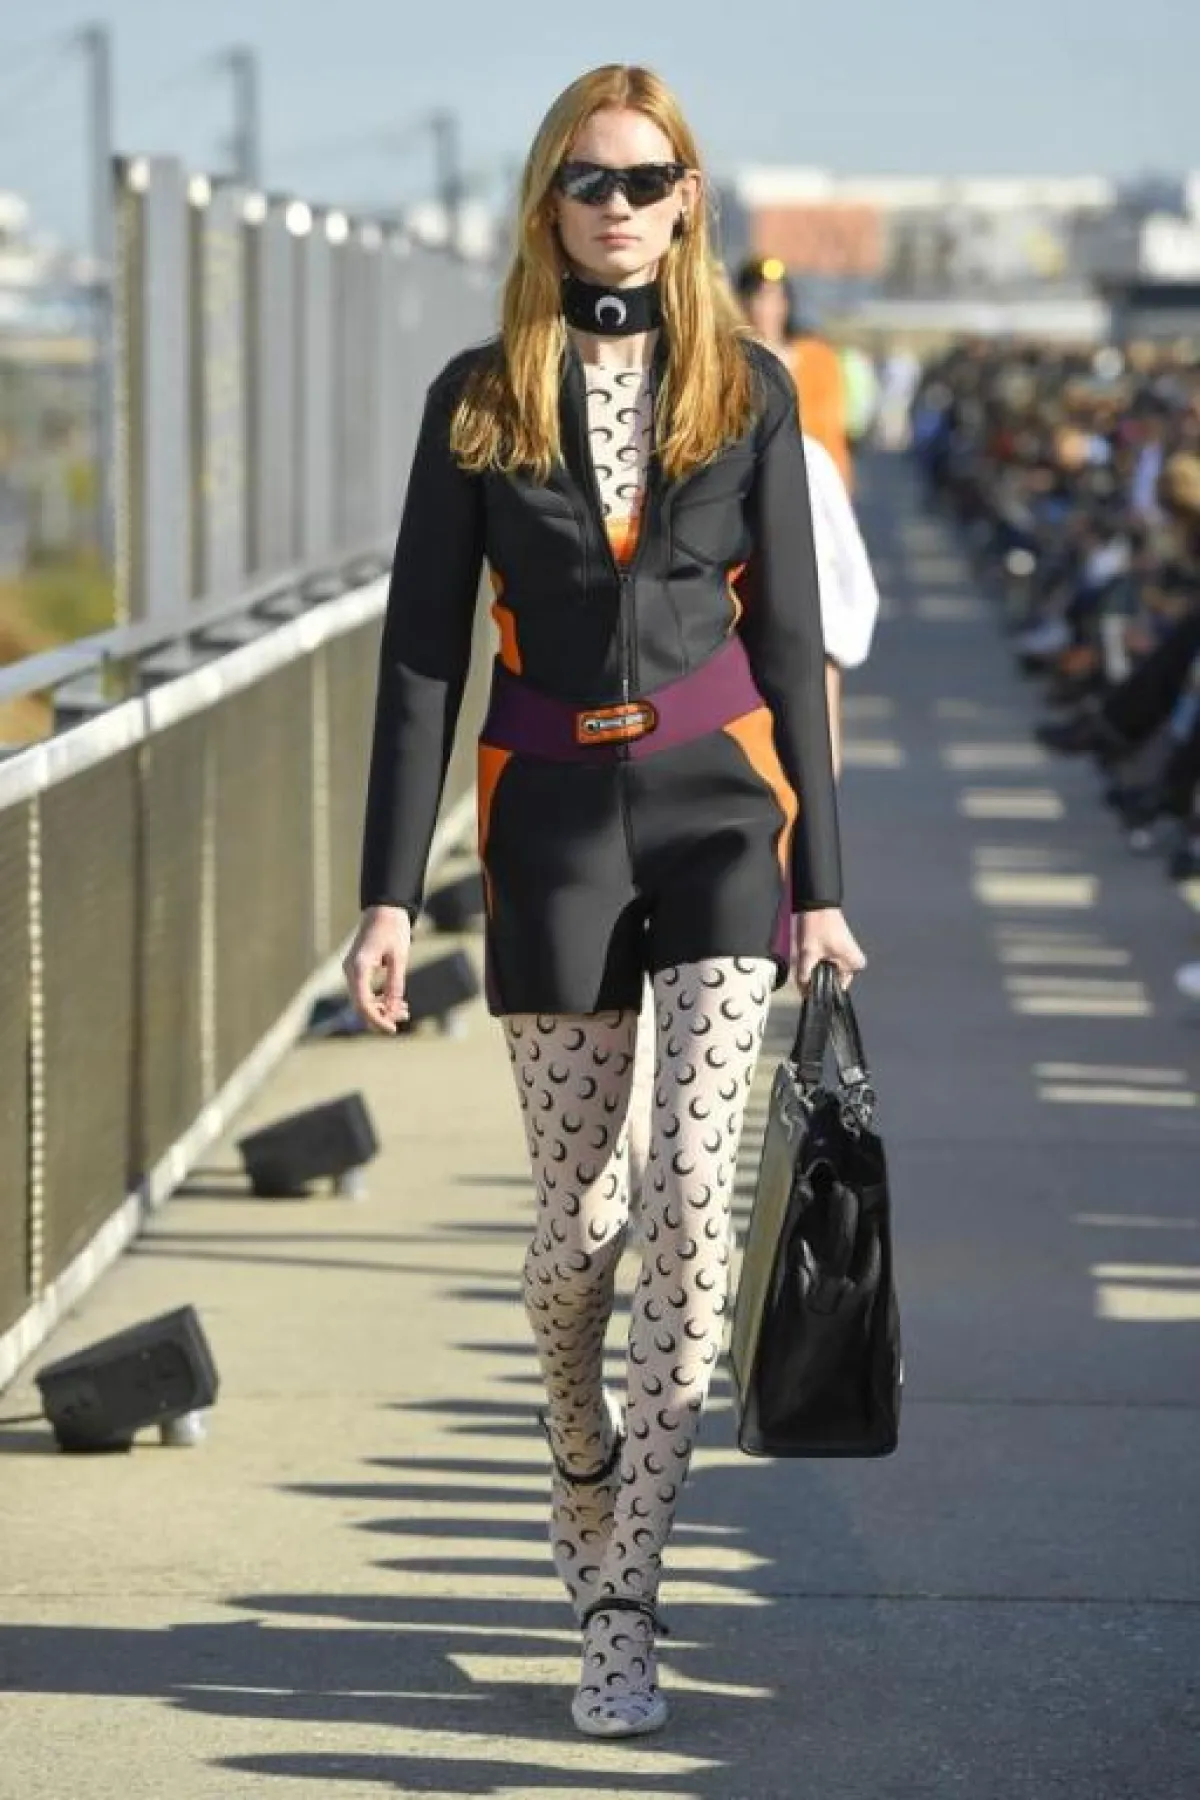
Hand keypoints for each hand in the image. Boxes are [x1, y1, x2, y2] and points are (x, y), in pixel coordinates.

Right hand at [343, 906, 411, 1033]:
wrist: (384, 908)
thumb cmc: (393, 928)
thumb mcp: (399, 957)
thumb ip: (395, 984)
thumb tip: (393, 1009)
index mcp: (358, 967)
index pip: (363, 1003)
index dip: (377, 1020)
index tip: (393, 1030)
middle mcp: (350, 971)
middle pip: (361, 1005)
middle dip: (382, 1015)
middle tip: (406, 1016)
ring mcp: (352, 971)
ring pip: (363, 1001)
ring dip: (382, 1009)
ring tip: (405, 1011)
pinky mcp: (358, 970)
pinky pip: (365, 992)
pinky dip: (380, 1000)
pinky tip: (398, 1003)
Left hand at [793, 908, 866, 993]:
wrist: (818, 904)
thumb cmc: (817, 926)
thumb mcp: (808, 953)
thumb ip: (805, 975)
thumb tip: (803, 992)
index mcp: (853, 966)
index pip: (836, 989)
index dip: (820, 992)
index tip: (807, 993)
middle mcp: (855, 964)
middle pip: (832, 982)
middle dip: (816, 982)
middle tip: (802, 977)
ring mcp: (850, 957)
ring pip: (830, 974)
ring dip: (816, 973)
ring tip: (805, 966)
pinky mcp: (843, 951)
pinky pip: (830, 965)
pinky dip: (819, 965)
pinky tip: (810, 960)